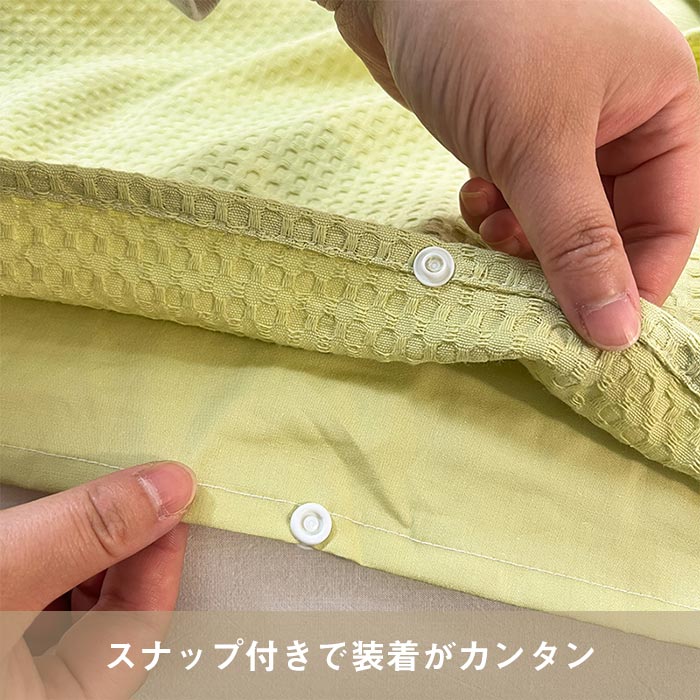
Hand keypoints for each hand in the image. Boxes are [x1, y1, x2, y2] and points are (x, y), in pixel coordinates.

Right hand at [0, 461, 196, 698]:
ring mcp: (11, 675)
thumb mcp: (4, 569)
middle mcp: (29, 697)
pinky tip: (51, 532)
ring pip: (69, 616)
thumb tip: (172, 488)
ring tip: (90, 509)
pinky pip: (35, 608)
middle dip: (123, 557)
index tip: (171, 506)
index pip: (137, 641)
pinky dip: (51, 567)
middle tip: (133, 500)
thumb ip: (88, 533)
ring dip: (86, 559)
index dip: (161, 566)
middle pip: (106, 627)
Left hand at [320, 0, 699, 349]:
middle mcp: (618, 119)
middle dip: (563, 261)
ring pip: (557, 217)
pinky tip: (473, 198)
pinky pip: (518, 197)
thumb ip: (578, 241)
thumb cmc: (486, 36)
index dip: (632, 284)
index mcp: (662, 106)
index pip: (667, 223)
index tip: (591, 335)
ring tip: (490, 228)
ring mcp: (560, 127)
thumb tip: (617, 331)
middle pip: (608, 225)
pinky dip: (497, 211)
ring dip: (523, 239)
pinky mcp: (509, 134)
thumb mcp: (540, 146)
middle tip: (521, 285)